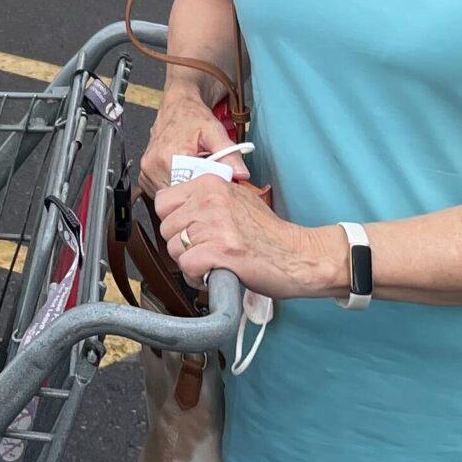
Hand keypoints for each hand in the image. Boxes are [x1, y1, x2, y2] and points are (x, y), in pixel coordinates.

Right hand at [139, 88, 230, 193]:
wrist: (176, 106)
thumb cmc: (192, 116)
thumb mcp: (214, 131)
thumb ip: (229, 153)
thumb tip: (241, 174)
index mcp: (168, 157)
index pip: (189, 191)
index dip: (205, 191)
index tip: (216, 184)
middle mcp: (153, 166)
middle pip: (179, 196)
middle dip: (195, 192)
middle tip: (208, 180)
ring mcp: (147, 172)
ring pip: (170, 197)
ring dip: (185, 192)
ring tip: (196, 175)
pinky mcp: (145, 175)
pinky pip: (162, 192)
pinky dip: (175, 188)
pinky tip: (184, 176)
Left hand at [153, 174, 342, 303]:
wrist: (298, 255)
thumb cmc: (268, 234)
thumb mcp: (236, 200)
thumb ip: (206, 201)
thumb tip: (178, 213)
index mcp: (211, 184)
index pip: (164, 201)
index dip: (173, 221)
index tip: (188, 231)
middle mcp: (210, 200)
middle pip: (166, 228)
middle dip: (181, 245)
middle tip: (204, 251)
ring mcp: (215, 225)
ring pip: (174, 249)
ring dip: (189, 262)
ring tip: (211, 263)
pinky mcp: (220, 251)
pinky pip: (187, 267)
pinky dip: (196, 277)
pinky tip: (212, 275)